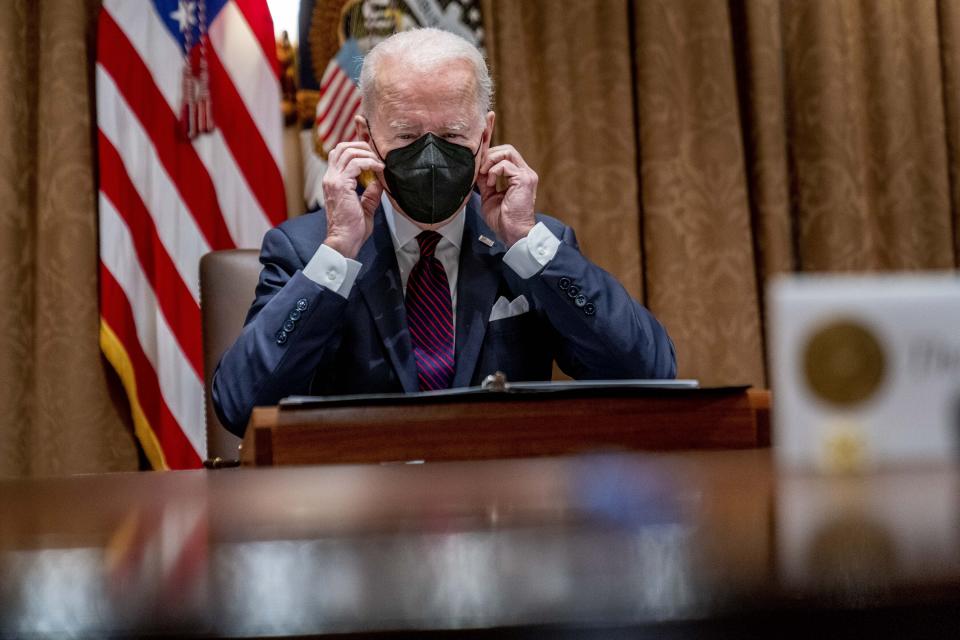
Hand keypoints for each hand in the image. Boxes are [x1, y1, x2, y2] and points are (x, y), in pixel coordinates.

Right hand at [321, 141, 384, 258]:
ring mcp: (333, 180)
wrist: (345, 241)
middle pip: (342, 147)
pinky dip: (369, 163)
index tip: (374, 157)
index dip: (357, 150)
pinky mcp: (341, 185)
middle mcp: (330, 178)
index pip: (340, 154)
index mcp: (333, 181)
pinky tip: (379, 169)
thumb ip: (371, 193)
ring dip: (367, 154)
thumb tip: (379, 181)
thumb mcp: (365, 206)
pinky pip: (356, 163)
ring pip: (348, 151)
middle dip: (362, 146)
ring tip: (379, 163)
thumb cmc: (353, 229)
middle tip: (377, 156)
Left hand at [477, 144, 537, 246]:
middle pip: (507, 149)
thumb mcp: (490, 196)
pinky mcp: (523, 179)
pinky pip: (505, 165)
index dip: (490, 156)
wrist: (512, 233)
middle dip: (489, 155)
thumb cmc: (503, 220)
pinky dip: (493, 171)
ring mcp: (526, 175)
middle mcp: (525, 173)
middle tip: (479, 168)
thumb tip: (477, 169)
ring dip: (490, 161)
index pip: (506, 155)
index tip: (478, 164)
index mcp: (519, 177)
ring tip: (483, 174)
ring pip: (507, 152)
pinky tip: (490, 183)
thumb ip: (486, 181)